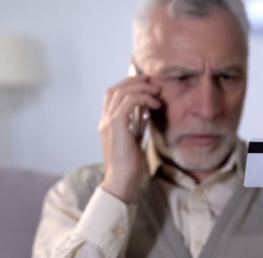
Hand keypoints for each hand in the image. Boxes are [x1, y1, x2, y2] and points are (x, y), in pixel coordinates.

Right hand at [98, 75, 160, 202]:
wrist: (123, 181)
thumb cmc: (131, 165)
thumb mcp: (136, 139)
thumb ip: (137, 124)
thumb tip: (146, 109)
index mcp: (108, 123)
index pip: (113, 95)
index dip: (127, 84)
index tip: (145, 82)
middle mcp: (105, 120)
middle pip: (115, 89)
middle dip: (134, 81)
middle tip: (151, 81)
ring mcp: (108, 122)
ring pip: (121, 92)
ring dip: (141, 88)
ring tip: (157, 93)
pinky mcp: (115, 125)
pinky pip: (128, 101)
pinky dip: (142, 98)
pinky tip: (154, 105)